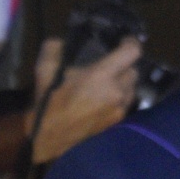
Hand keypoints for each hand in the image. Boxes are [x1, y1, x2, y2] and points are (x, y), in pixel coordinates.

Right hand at [29, 36, 141, 162]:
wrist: (48, 137)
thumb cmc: (48, 102)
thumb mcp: (44, 69)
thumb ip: (55, 47)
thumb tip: (63, 42)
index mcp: (101, 76)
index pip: (132, 52)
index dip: (131, 42)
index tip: (124, 41)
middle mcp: (116, 92)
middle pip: (134, 71)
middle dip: (125, 65)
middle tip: (112, 64)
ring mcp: (119, 109)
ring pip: (132, 89)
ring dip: (124, 83)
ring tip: (110, 82)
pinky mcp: (116, 122)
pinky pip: (126, 104)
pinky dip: (120, 98)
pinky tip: (105, 99)